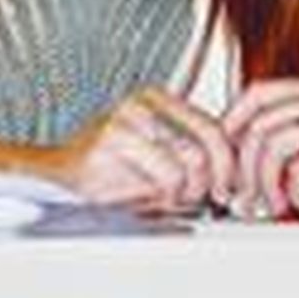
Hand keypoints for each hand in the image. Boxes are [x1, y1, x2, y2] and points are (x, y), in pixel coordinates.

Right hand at [46, 87, 235, 211]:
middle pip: (210, 144)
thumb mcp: (158, 159)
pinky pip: (167, 174)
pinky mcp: (114, 137)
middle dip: (211, 181)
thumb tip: (240, 173)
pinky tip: (150, 197)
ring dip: (188, 190)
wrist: (58, 177)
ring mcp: (127, 116)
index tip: (228, 189)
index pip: (217, 128)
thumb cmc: (108, 173)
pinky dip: (167, 194)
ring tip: (170, 197)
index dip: (230, 165)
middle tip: (201, 198)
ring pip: (192, 160)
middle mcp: (143, 101)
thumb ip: (194, 156)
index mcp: (158, 99)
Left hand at [223, 78, 298, 220]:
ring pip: (271, 143)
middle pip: (257, 123)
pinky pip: (298, 167)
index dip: (233, 127)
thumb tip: (233, 157)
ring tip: (283, 207)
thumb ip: (280, 149)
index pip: (256, 93)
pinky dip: (297, 194)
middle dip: (246, 169)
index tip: (227, 162)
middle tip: (249, 199)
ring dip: (269, 185)